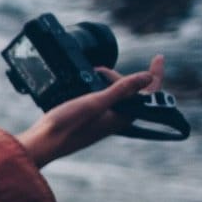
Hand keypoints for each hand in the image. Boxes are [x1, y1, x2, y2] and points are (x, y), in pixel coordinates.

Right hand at [16, 53, 165, 167]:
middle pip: (129, 92)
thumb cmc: (67, 125)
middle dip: (119, 76)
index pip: (148, 94)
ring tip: (92, 75)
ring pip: (115, 95)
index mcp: (123, 117)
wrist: (42, 143)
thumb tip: (148, 77)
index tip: (159, 58)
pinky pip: (102, 100)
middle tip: (99, 70)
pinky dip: (97, 88)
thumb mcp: (95, 102)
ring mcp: (103, 120)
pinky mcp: (91, 119)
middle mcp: (116, 119)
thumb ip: (122, 90)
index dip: (155, 75)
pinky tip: (84, 85)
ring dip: (107, 81)